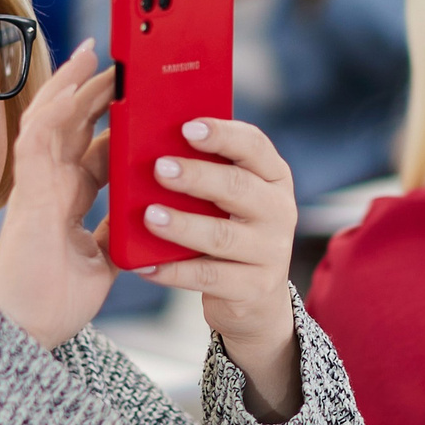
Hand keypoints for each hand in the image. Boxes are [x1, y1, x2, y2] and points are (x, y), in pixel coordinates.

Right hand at [0, 41, 118, 352]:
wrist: (24, 330)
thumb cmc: (54, 301)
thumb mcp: (103, 260)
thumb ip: (118, 231)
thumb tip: (144, 215)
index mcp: (68, 201)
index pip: (93, 148)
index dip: (113, 122)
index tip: (136, 98)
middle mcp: (52, 186)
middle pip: (74, 125)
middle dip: (96, 91)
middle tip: (120, 60)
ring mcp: (37, 185)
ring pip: (54, 121)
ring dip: (75, 86)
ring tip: (96, 55)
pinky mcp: (28, 191)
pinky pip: (38, 139)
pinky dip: (54, 109)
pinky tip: (72, 85)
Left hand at [133, 116, 303, 421]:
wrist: (258, 296)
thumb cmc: (231, 229)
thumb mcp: (231, 197)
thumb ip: (207, 171)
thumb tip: (151, 144)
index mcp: (273, 177)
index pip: (255, 145)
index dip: (223, 135)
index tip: (187, 128)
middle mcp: (279, 211)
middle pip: (238, 187)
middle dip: (197, 176)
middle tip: (159, 168)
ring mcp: (270, 252)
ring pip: (222, 235)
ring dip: (183, 225)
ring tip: (150, 216)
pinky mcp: (254, 288)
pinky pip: (208, 278)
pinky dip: (173, 272)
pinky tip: (144, 266)